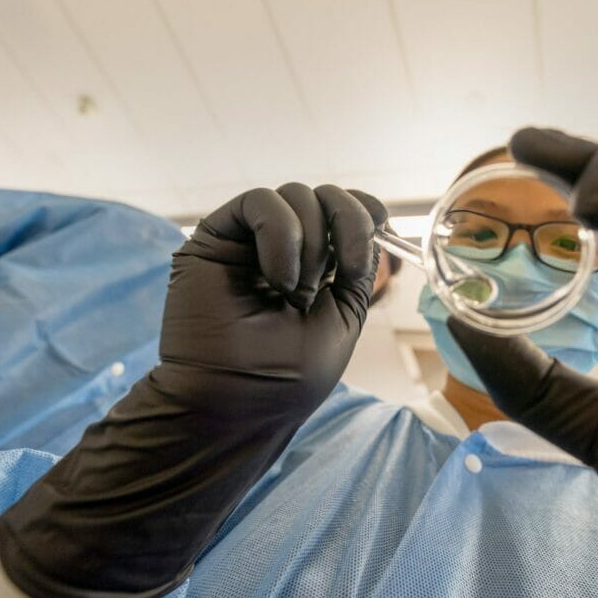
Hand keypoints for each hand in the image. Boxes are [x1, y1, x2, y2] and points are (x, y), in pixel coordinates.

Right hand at [0, 184, 384, 597]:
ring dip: (311, 241)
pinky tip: (278, 279)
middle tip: (333, 276)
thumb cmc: (289, 374)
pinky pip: (259, 202)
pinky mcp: (216, 236)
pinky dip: (281, 234)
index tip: (380, 222)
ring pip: (294, 194)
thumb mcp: (343, 315)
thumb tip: (370, 219)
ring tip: (296, 290)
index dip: (362, 208)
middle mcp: (281, 247)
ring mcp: (248, 240)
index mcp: (313, 265)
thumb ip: (357, 267)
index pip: (341, 211)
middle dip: (343, 226)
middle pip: (323, 196)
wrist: (235, 402)